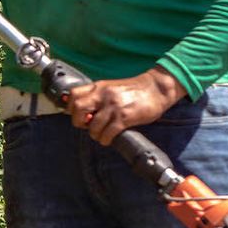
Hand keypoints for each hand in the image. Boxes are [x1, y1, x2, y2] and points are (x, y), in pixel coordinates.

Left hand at [65, 68, 187, 145]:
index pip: (73, 95)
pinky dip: (105, 140)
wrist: (157, 88)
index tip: (78, 115)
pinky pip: (107, 134)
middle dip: (78, 122)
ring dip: (94, 134)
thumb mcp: (112, 88)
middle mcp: (104, 95)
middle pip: (78, 109)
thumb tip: (83, 111)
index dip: (71, 108)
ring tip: (101, 134)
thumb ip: (97, 96)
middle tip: (87, 126)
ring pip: (92, 126)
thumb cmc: (135, 90)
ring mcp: (113, 106)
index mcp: (99, 87)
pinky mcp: (124, 118)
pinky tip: (109, 138)